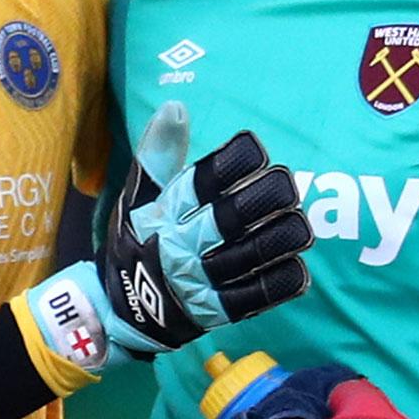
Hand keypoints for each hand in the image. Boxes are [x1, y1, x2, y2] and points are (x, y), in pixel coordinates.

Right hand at [24, 104, 311, 367]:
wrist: (117, 311)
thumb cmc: (135, 243)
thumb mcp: (135, 198)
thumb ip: (158, 155)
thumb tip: (175, 106)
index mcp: (163, 213)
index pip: (199, 183)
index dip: (232, 164)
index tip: (256, 150)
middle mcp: (181, 246)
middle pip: (229, 219)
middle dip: (263, 198)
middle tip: (286, 182)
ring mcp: (198, 282)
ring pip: (247, 257)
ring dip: (279, 238)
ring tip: (301, 223)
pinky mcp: (214, 312)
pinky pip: (252, 298)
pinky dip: (278, 283)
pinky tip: (299, 267)